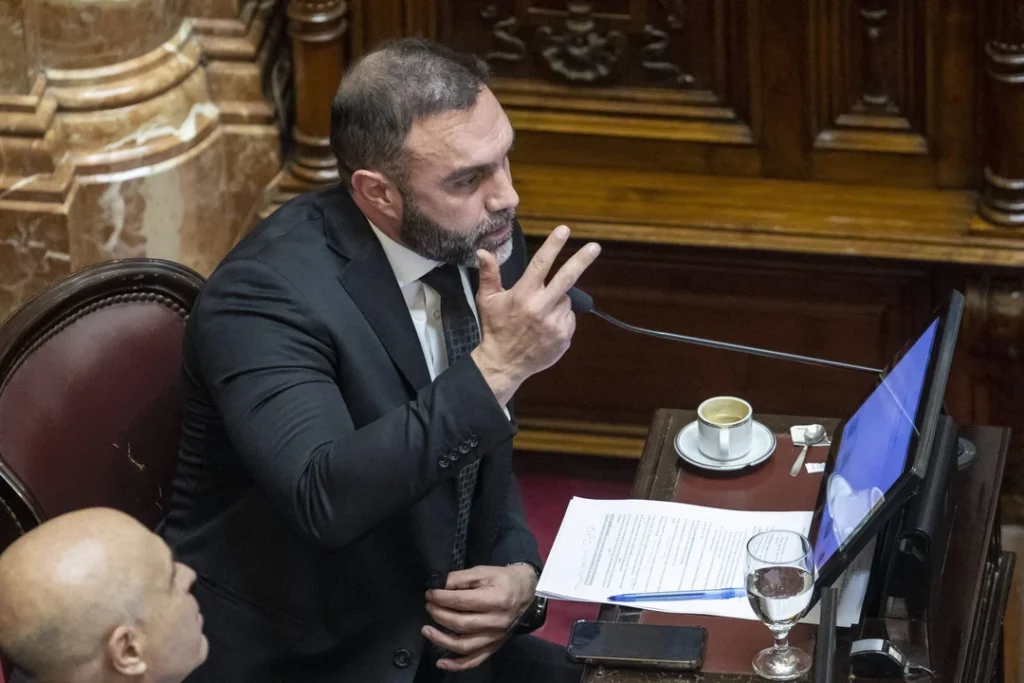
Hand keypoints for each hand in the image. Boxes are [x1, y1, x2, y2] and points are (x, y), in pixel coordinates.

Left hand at [421, 564, 537, 671]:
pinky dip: (456, 665)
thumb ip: (460, 578)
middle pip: (460, 624)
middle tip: (428, 606)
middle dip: (439, 615)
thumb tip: (438, 586)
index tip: (429, 594)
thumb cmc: (503, 580)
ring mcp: (496, 637)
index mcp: (496, 599)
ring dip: (441, 639)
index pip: (461, 602)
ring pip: (464, 645)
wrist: (525, 592)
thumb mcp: (482, 572)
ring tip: (426, 630)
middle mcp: (496, 622)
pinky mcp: (494, 646)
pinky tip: (441, 663)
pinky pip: (474, 660)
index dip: (441, 598)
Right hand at [471, 226, 600, 404]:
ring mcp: (555, 323)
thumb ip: (489, 274)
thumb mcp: (487, 300)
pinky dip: (561, 318)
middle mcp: (541, 307)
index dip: (553, 246)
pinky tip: (546, 327)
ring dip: (557, 301)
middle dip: (582, 260)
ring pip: (566, 301)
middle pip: (567, 278)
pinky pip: (568, 319)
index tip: (564, 231)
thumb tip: (483, 252)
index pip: (541, 264)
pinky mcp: (564, 336)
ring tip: (539, 315)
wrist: (504, 363)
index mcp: (523, 295)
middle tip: (595, 247)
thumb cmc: (495, 328)